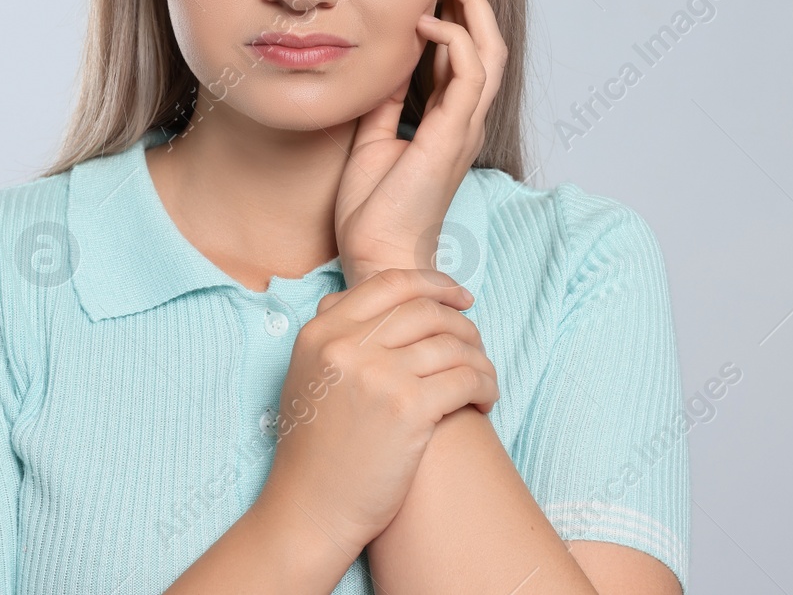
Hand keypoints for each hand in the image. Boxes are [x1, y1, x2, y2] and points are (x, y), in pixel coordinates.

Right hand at [254, 268, 497, 555]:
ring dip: (479, 359)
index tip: (459, 297)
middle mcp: (346, 345)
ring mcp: (378, 374)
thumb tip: (380, 299)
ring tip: (483, 379)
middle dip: (462, 324)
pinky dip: (485, 386)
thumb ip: (335, 334)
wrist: (310, 508)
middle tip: (475, 344)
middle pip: (426, 311)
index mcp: (320, 331)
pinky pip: (466, 379)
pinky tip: (485, 400)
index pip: (390, 284)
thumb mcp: (306, 375)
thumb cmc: (315, 449)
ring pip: (452, 345)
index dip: (434, 284)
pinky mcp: (408, 409)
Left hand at [334, 0, 508, 285]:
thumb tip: (383, 61)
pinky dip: (454, 41)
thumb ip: (385, 100)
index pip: (465, 50)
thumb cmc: (373, 208)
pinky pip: (470, 76)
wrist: (375, 253)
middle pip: (487, 41)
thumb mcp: (372, 138)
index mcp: (448, 118)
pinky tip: (426, 22)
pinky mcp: (452, 136)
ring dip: (472, 6)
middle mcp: (464, 118)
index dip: (457, 7)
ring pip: (489, 50)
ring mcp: (463, 127)